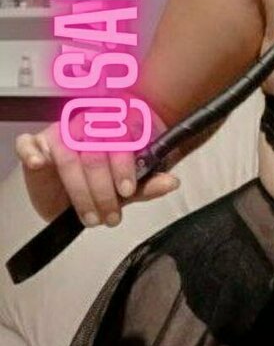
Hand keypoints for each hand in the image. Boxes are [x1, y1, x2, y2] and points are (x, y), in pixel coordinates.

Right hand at [15, 107, 180, 227]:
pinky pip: (28, 144)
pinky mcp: (36, 146)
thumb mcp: (126, 188)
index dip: (124, 166)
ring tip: (90, 217)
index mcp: (112, 129)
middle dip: (103, 191)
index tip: (128, 190)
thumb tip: (172, 182)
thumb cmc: (103, 183)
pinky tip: (40, 164)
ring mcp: (59, 135)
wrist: (71, 193)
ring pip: (67, 157)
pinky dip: (31, 152)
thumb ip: (147, 185)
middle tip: (110, 216)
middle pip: (94, 154)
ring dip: (79, 191)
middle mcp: (86, 128)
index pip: (120, 140)